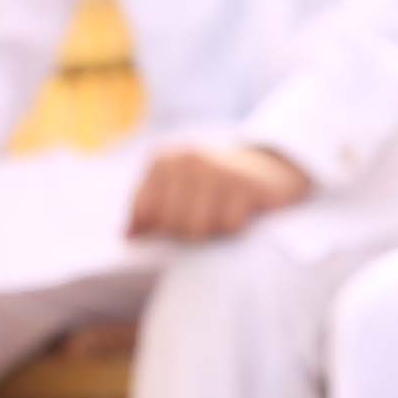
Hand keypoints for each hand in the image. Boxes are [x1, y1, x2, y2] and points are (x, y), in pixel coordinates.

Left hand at [129, 141, 318, 242]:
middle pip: (171, 224)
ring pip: (198, 228)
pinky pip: (228, 226)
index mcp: (163, 159)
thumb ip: (148, 209)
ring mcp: (217, 171)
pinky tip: (241, 212)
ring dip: (212, 232)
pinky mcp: (245, 185)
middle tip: (205, 221)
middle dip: (187, 233)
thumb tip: (126, 237)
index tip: (172, 227)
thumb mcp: (178, 188)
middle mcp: (187, 160)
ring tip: (221, 216)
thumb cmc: (216, 185)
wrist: (271, 168)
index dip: (156, 228)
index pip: (144, 210)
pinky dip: (235, 227)